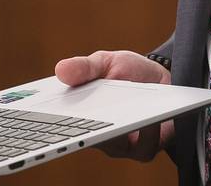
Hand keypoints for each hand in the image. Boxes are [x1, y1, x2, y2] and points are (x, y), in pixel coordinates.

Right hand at [53, 50, 173, 160]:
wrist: (167, 79)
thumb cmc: (130, 72)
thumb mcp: (107, 62)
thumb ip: (86, 66)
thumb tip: (60, 70)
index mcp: (82, 114)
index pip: (60, 123)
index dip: (51, 120)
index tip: (43, 112)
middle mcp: (98, 134)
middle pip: (83, 137)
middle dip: (79, 129)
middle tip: (77, 116)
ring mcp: (120, 144)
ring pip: (112, 144)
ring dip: (115, 129)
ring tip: (117, 113)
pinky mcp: (144, 149)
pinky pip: (142, 148)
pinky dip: (146, 132)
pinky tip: (149, 118)